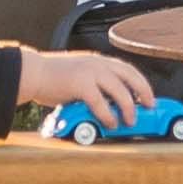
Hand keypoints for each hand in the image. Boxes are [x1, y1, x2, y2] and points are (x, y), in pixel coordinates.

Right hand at [16, 48, 150, 128]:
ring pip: (119, 90)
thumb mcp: (80, 74)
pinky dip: (108, 114)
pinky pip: (100, 102)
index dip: (141, 83)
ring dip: (128, 107)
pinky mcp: (80, 84)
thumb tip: (110, 102)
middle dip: (144, 92)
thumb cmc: (53, 77)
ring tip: (130, 121)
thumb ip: (95, 83)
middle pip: (131, 76)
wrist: (32, 73)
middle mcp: (98, 63)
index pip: (128, 69)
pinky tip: (111, 123)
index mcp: (99, 61)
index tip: (149, 97)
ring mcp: (90, 72)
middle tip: (150, 107)